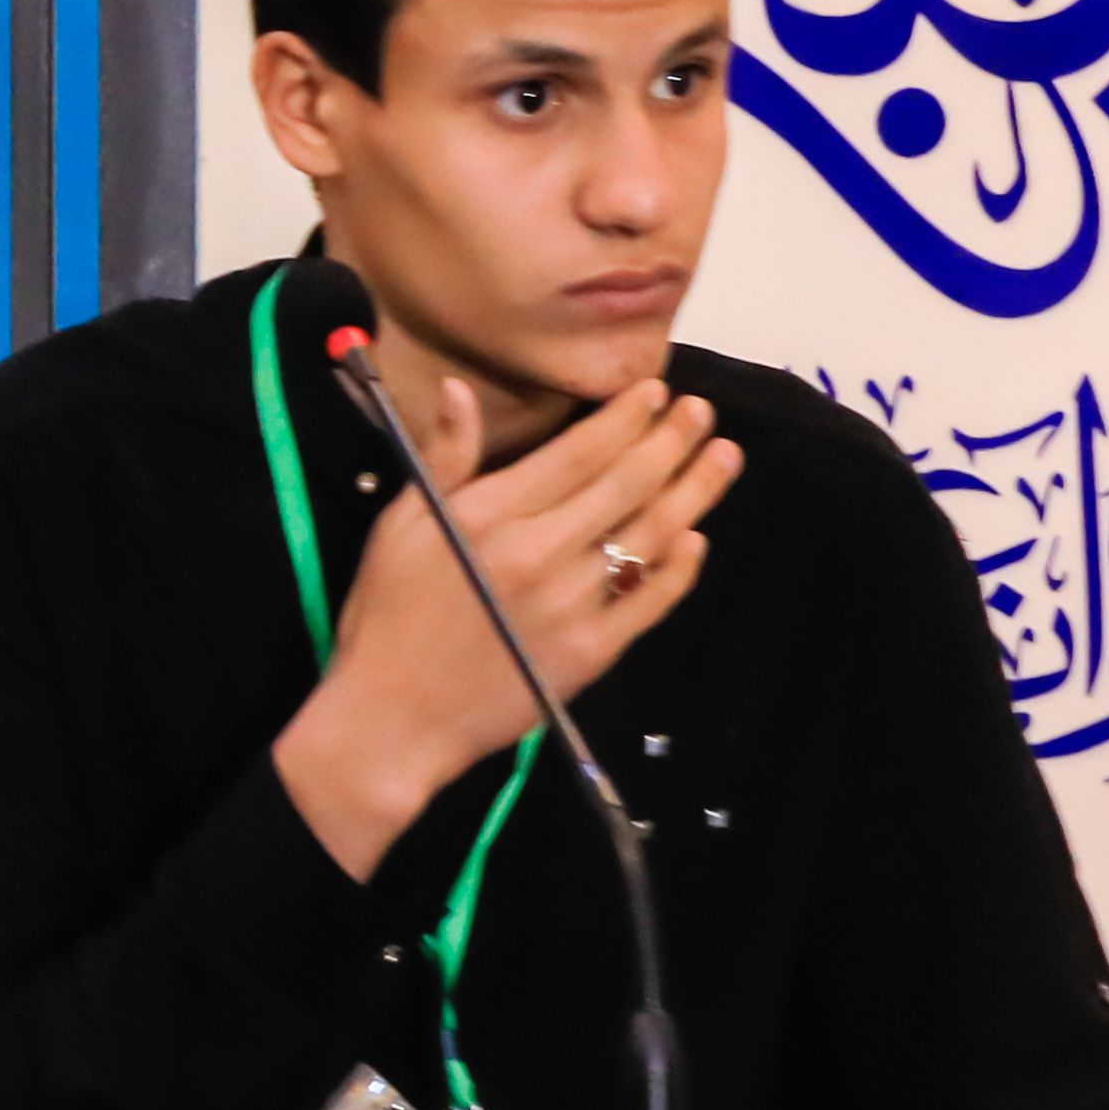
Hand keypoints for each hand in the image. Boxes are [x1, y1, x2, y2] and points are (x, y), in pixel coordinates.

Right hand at [273, 366, 742, 877]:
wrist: (391, 719)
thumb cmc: (385, 617)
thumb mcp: (398, 527)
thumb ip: (442, 460)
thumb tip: (458, 391)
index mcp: (488, 517)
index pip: (577, 453)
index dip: (624, 418)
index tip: (655, 391)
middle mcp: (538, 553)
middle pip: (626, 484)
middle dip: (671, 441)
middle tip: (702, 412)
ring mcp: (571, 605)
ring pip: (650, 534)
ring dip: (694, 491)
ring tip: (723, 457)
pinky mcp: (591, 652)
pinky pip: (651, 599)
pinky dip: (678, 566)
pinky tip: (695, 538)